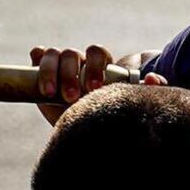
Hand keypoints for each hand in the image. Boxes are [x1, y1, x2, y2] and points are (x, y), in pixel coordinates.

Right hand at [28, 44, 166, 125]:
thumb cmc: (107, 119)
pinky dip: (36, 61)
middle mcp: (78, 63)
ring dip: (50, 72)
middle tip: (71, 97)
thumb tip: (153, 79)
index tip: (94, 89)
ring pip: (53, 54)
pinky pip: (37, 54)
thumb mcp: (125, 107)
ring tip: (50, 94)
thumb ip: (147, 92)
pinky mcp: (40, 72)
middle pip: (72, 53)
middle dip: (70, 74)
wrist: (82, 136)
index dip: (94, 67)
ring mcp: (59, 66)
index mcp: (100, 67)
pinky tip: (37, 78)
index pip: (96, 53)